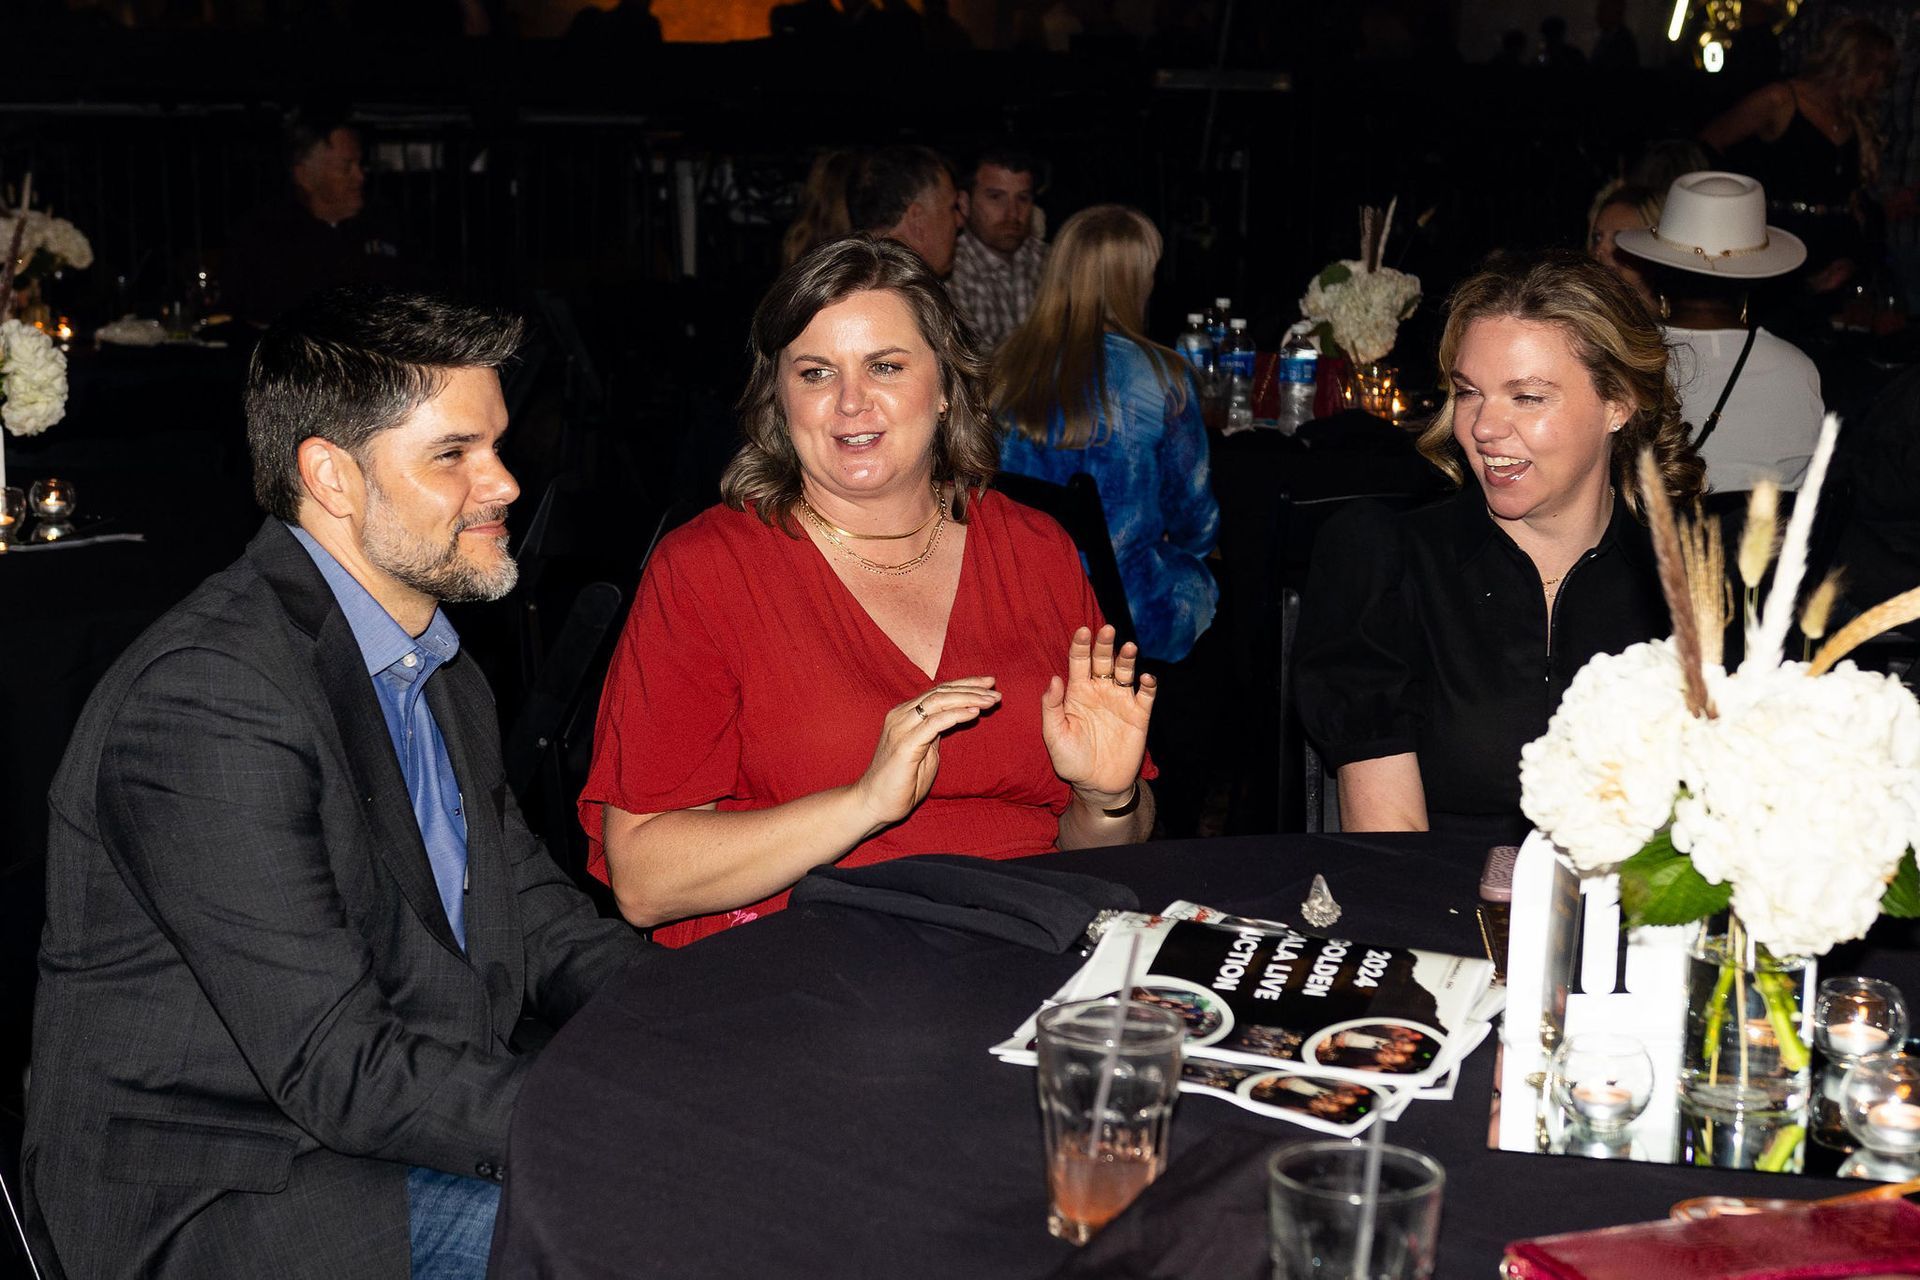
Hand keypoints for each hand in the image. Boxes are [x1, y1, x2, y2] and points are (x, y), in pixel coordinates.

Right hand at [850, 677, 998, 830]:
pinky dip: (956, 715)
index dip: (965, 684)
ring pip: (939, 702)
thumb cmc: (901, 781)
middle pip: (941, 691)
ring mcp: (901, 728)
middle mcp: (901, 715)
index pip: (938, 691)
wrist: (874, 803)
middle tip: (995, 689)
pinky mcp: (905, 744)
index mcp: (905, 714)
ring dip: (968, 699)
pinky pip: (935, 723)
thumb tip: (957, 717)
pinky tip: (974, 712)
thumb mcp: (925, 751)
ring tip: (991, 700)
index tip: (988, 683)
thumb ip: (936, 732)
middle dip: (971, 688)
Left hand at [1041, 625, 1154, 806]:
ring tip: (1129, 647)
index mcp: (1077, 692)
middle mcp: (1100, 691)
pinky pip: (1145, 695)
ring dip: (1127, 658)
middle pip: (1103, 660)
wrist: (1096, 785)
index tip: (1082, 631)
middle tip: (1107, 630)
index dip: (1080, 645)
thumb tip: (1054, 679)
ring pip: (1125, 672)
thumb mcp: (1054, 736)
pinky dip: (1148, 685)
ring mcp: (1120, 701)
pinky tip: (1146, 679)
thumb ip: (1051, 707)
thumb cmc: (1071, 760)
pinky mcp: (1139, 715)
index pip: (1078, 662)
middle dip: (1104, 644)